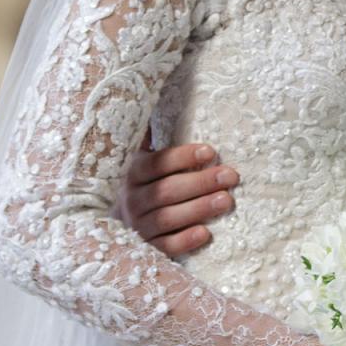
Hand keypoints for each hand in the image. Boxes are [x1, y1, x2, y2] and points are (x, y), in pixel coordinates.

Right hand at [117, 141, 237, 256]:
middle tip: (230, 176)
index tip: (210, 151)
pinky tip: (205, 233)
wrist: (115, 225)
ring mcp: (137, 226)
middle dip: (200, 182)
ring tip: (226, 200)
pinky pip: (165, 247)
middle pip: (167, 190)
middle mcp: (131, 199)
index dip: (183, 157)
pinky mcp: (145, 249)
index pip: (157, 163)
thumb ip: (149, 136)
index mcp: (132, 173)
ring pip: (167, 218)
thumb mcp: (142, 158)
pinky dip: (184, 240)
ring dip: (198, 208)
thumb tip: (153, 95)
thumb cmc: (143, 184)